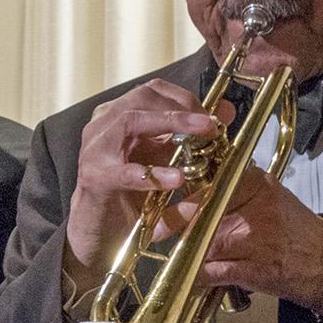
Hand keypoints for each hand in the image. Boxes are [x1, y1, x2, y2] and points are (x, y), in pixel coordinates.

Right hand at [65, 79, 229, 274]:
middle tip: (211, 124)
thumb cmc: (130, 193)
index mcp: (118, 118)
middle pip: (141, 98)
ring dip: (170, 124)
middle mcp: (103, 127)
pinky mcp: (95, 178)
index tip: (212, 113)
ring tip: (201, 137)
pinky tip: (176, 178)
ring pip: (130, 121)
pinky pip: (126, 171)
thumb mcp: (165, 159)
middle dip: (182, 108)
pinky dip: (154, 173)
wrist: (99, 232)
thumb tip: (227, 111)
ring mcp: (95, 150)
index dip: (184, 97)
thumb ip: (190, 136)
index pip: (151, 91)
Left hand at [157, 165, 322, 314]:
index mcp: (256, 183)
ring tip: (182, 255)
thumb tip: (187, 195)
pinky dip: (201, 275)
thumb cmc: (292, 229)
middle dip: (175, 225)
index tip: (161, 206)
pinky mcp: (254, 268)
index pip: (208, 187)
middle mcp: (255, 207)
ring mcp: (255, 238)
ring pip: (204, 242)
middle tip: (157, 232)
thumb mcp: (265, 196)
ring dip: (188, 252)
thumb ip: (230, 192)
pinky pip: (213, 271)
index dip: (182, 200)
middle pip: (201, 214)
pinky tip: (197, 276)